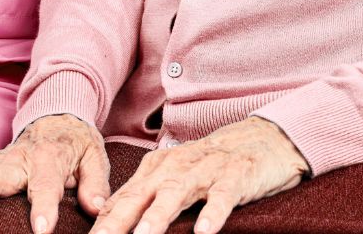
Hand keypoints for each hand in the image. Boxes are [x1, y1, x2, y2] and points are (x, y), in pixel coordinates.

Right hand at [0, 114, 110, 232]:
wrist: (58, 113)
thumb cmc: (77, 142)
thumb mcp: (95, 157)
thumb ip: (96, 183)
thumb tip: (96, 208)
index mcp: (50, 157)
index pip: (47, 185)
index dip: (44, 207)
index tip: (41, 229)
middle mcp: (20, 158)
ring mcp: (1, 160)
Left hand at [89, 117, 307, 233]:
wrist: (261, 139)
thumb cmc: (210, 166)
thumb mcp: (172, 177)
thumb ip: (141, 197)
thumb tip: (106, 218)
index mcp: (155, 170)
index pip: (121, 201)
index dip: (102, 225)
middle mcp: (174, 168)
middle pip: (139, 197)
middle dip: (117, 223)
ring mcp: (204, 171)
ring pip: (176, 194)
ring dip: (158, 216)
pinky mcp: (234, 177)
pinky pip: (222, 197)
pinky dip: (213, 214)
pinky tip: (204, 232)